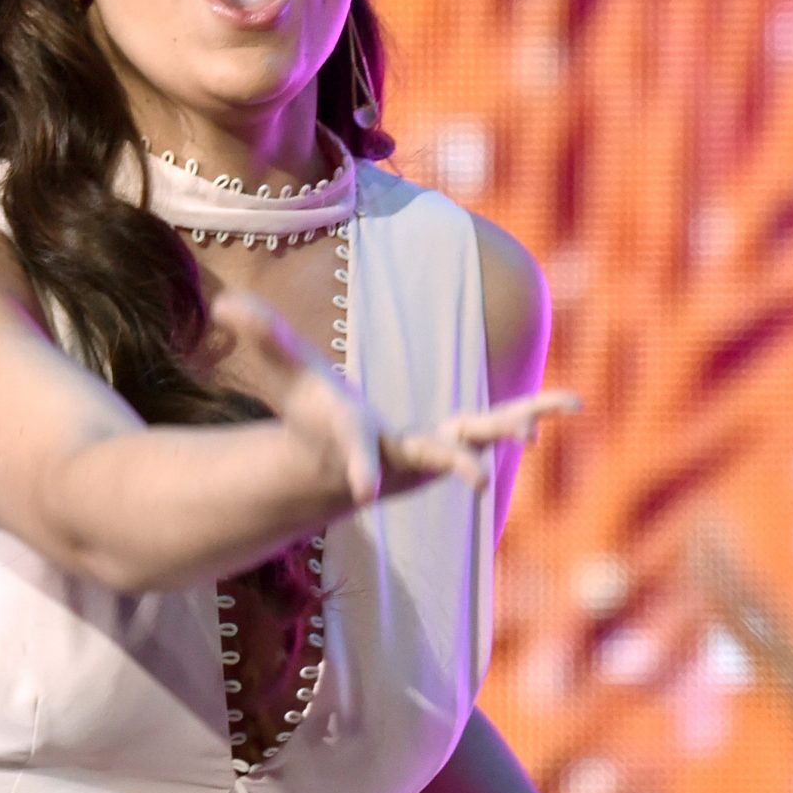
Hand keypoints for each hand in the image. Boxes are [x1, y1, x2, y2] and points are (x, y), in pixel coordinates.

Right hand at [211, 289, 579, 502]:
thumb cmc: (314, 418)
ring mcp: (437, 449)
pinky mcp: (459, 440)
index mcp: (360, 441)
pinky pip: (500, 423)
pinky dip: (530, 413)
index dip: (355, 468)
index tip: (362, 488)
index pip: (355, 455)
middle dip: (455, 465)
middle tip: (478, 481)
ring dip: (517, 422)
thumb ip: (262, 338)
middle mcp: (404, 454)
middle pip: (434, 455)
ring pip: (482, 435)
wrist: (344, 464)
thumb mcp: (287, 376)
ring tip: (564, 405)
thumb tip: (225, 304)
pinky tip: (567, 403)